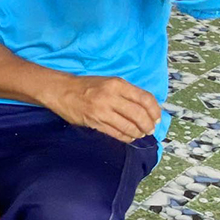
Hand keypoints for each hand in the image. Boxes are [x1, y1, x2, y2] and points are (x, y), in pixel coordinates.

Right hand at [43, 73, 160, 142]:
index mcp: (117, 84)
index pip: (145, 98)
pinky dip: (126, 137)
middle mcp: (112, 96)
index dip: (155, 110)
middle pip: (139, 114)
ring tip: (140, 134)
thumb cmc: (88, 86)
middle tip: (150, 129)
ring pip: (129, 126)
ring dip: (138, 133)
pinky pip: (116, 133)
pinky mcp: (95, 122)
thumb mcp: (109, 82)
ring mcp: (103, 111)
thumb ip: (127, 93)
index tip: (157, 117)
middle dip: (148, 125)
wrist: (62, 91)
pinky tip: (129, 137)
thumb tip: (146, 108)